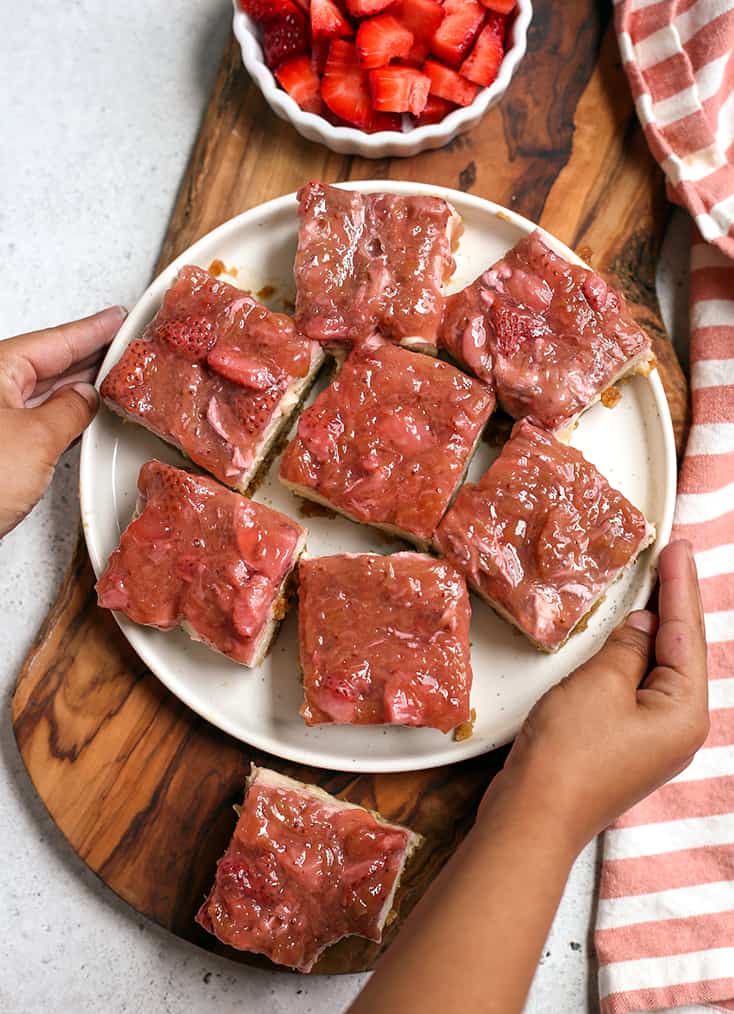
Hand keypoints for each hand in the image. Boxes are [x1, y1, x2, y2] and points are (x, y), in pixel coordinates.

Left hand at [0, 306, 125, 537]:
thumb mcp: (37, 438)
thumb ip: (70, 411)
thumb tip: (87, 398)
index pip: (54, 341)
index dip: (92, 330)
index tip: (116, 319)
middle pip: (48, 363)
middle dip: (88, 355)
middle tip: (124, 344)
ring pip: (44, 393)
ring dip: (78, 387)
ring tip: (112, 376)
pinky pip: (39, 419)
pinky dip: (65, 414)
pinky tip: (82, 414)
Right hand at [484, 539, 709, 848]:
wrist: (534, 814)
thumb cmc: (568, 752)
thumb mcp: (600, 683)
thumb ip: (627, 647)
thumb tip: (643, 626)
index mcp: (684, 713)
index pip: (686, 634)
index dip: (680, 586)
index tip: (679, 548)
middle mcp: (677, 728)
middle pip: (681, 651)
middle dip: (675, 603)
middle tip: (675, 556)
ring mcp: (651, 739)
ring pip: (659, 668)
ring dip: (655, 628)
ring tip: (658, 585)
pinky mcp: (623, 744)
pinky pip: (636, 687)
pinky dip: (633, 656)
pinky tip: (628, 637)